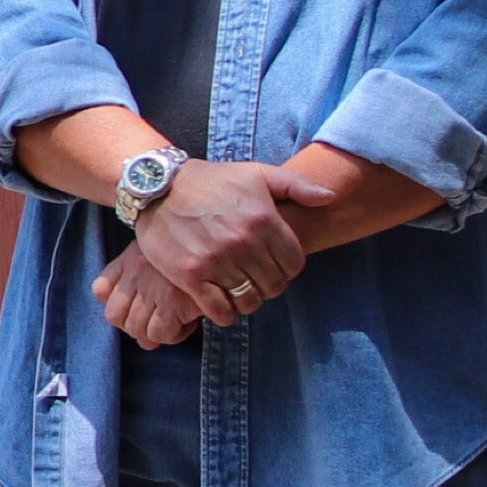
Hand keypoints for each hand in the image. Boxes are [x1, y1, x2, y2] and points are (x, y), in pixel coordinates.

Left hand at [93, 249, 213, 349]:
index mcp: (130, 258)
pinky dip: (172, 336)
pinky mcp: (172, 302)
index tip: (137, 310)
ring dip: (154, 334)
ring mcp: (152, 288)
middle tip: (159, 322)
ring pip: (136, 329)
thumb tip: (101, 294)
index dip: (116, 307)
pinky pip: (159, 334)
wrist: (220, 247)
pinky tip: (187, 324)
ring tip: (175, 324)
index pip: (99, 289)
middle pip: (115, 317)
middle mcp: (136, 272)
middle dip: (135, 326)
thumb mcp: (155, 249)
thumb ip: (125, 269)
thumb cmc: (192, 254)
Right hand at [129, 158, 317, 319]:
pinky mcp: (190, 275)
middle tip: (256, 279)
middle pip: (273, 285)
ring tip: (240, 291)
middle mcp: (243, 242)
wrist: (158, 187)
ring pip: (249, 300)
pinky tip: (223, 305)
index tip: (275, 265)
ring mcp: (216, 260)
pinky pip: (219, 310)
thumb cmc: (211, 181)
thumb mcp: (255, 173)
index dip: (288, 268)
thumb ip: (296, 184)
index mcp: (263, 219)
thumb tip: (329, 197)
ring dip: (248, 301)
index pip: (294, 263)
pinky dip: (226, 314)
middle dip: (269, 285)